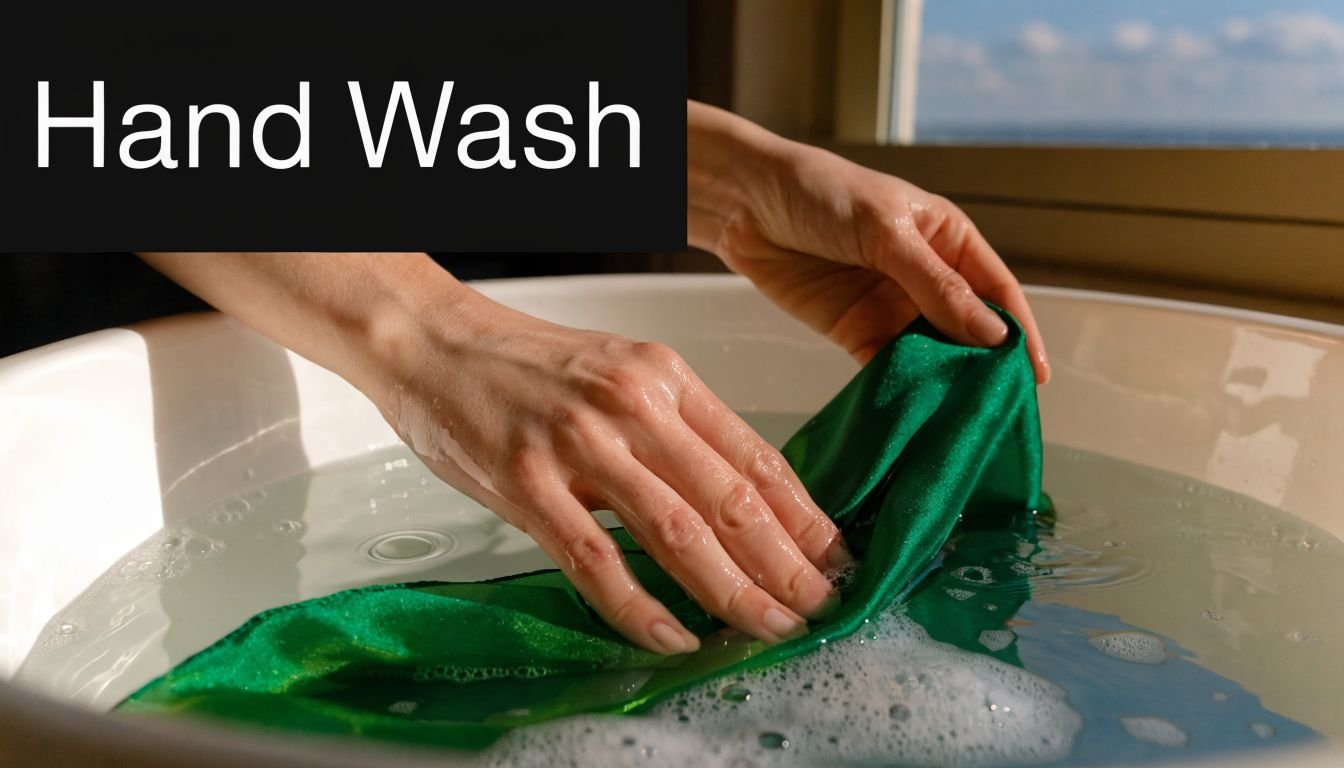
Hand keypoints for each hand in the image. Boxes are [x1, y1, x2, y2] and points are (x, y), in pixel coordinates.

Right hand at [368, 289, 850, 654]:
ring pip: (678, 533)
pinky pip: (594, 559)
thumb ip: (673, 429)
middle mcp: (632, 406)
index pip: (756, 457)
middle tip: (817, 610)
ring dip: (733, 592)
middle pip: (731, 500)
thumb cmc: (523, 363)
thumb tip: (733, 496)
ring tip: (767, 628)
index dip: (805, 516)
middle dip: (786, 566)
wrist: (431, 340)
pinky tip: (672, 637)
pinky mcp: (527, 482)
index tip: (834, 559)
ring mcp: (579, 444)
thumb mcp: (617, 374)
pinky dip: (639, 607)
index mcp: (663, 378)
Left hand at [688, 102, 1049, 382]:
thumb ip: (936, 285)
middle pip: (969, 329)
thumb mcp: (885, 230)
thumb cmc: (819, 191)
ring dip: (945, 385)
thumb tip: (991, 333)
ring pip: (931, 355)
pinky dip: (902, 391)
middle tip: (1002, 410)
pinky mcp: (856, 332)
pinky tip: (916, 413)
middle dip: (986, 367)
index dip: (1020, 332)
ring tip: (963, 420)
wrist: (745, 202)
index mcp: (947, 239)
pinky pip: (888, 369)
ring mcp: (891, 307)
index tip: (1034, 375)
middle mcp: (927, 276)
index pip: (997, 290)